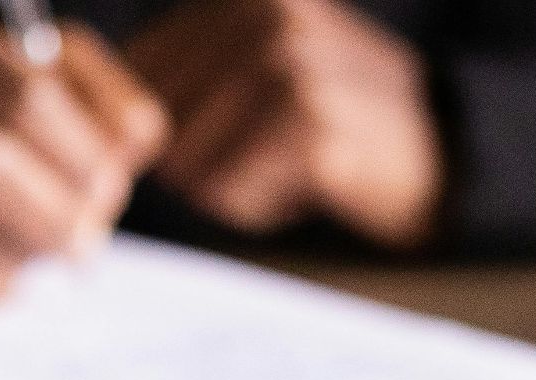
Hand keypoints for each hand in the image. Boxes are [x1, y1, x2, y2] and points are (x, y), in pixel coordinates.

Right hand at [0, 2, 167, 305]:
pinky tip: (9, 275)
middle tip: (87, 241)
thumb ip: (107, 102)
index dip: (78, 153)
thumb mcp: (60, 78)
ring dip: (17, 256)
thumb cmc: (0, 105)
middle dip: (49, 212)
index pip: (20, 96)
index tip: (108, 188)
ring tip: (49, 257)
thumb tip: (127, 145)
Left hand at [126, 0, 441, 249]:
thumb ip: (183, 69)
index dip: (158, 125)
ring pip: (188, 162)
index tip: (214, 133)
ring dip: (226, 185)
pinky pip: (230, 192)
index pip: (139, 71)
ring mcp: (289, 66)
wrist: (436, 149)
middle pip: (157, 123)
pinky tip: (302, 183)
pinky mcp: (308, 126)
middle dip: (194, 158)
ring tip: (283, 164)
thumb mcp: (261, 63)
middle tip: (261, 152)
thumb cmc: (328, 118)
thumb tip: (98, 114)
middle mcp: (264, 15)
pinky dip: (256, 205)